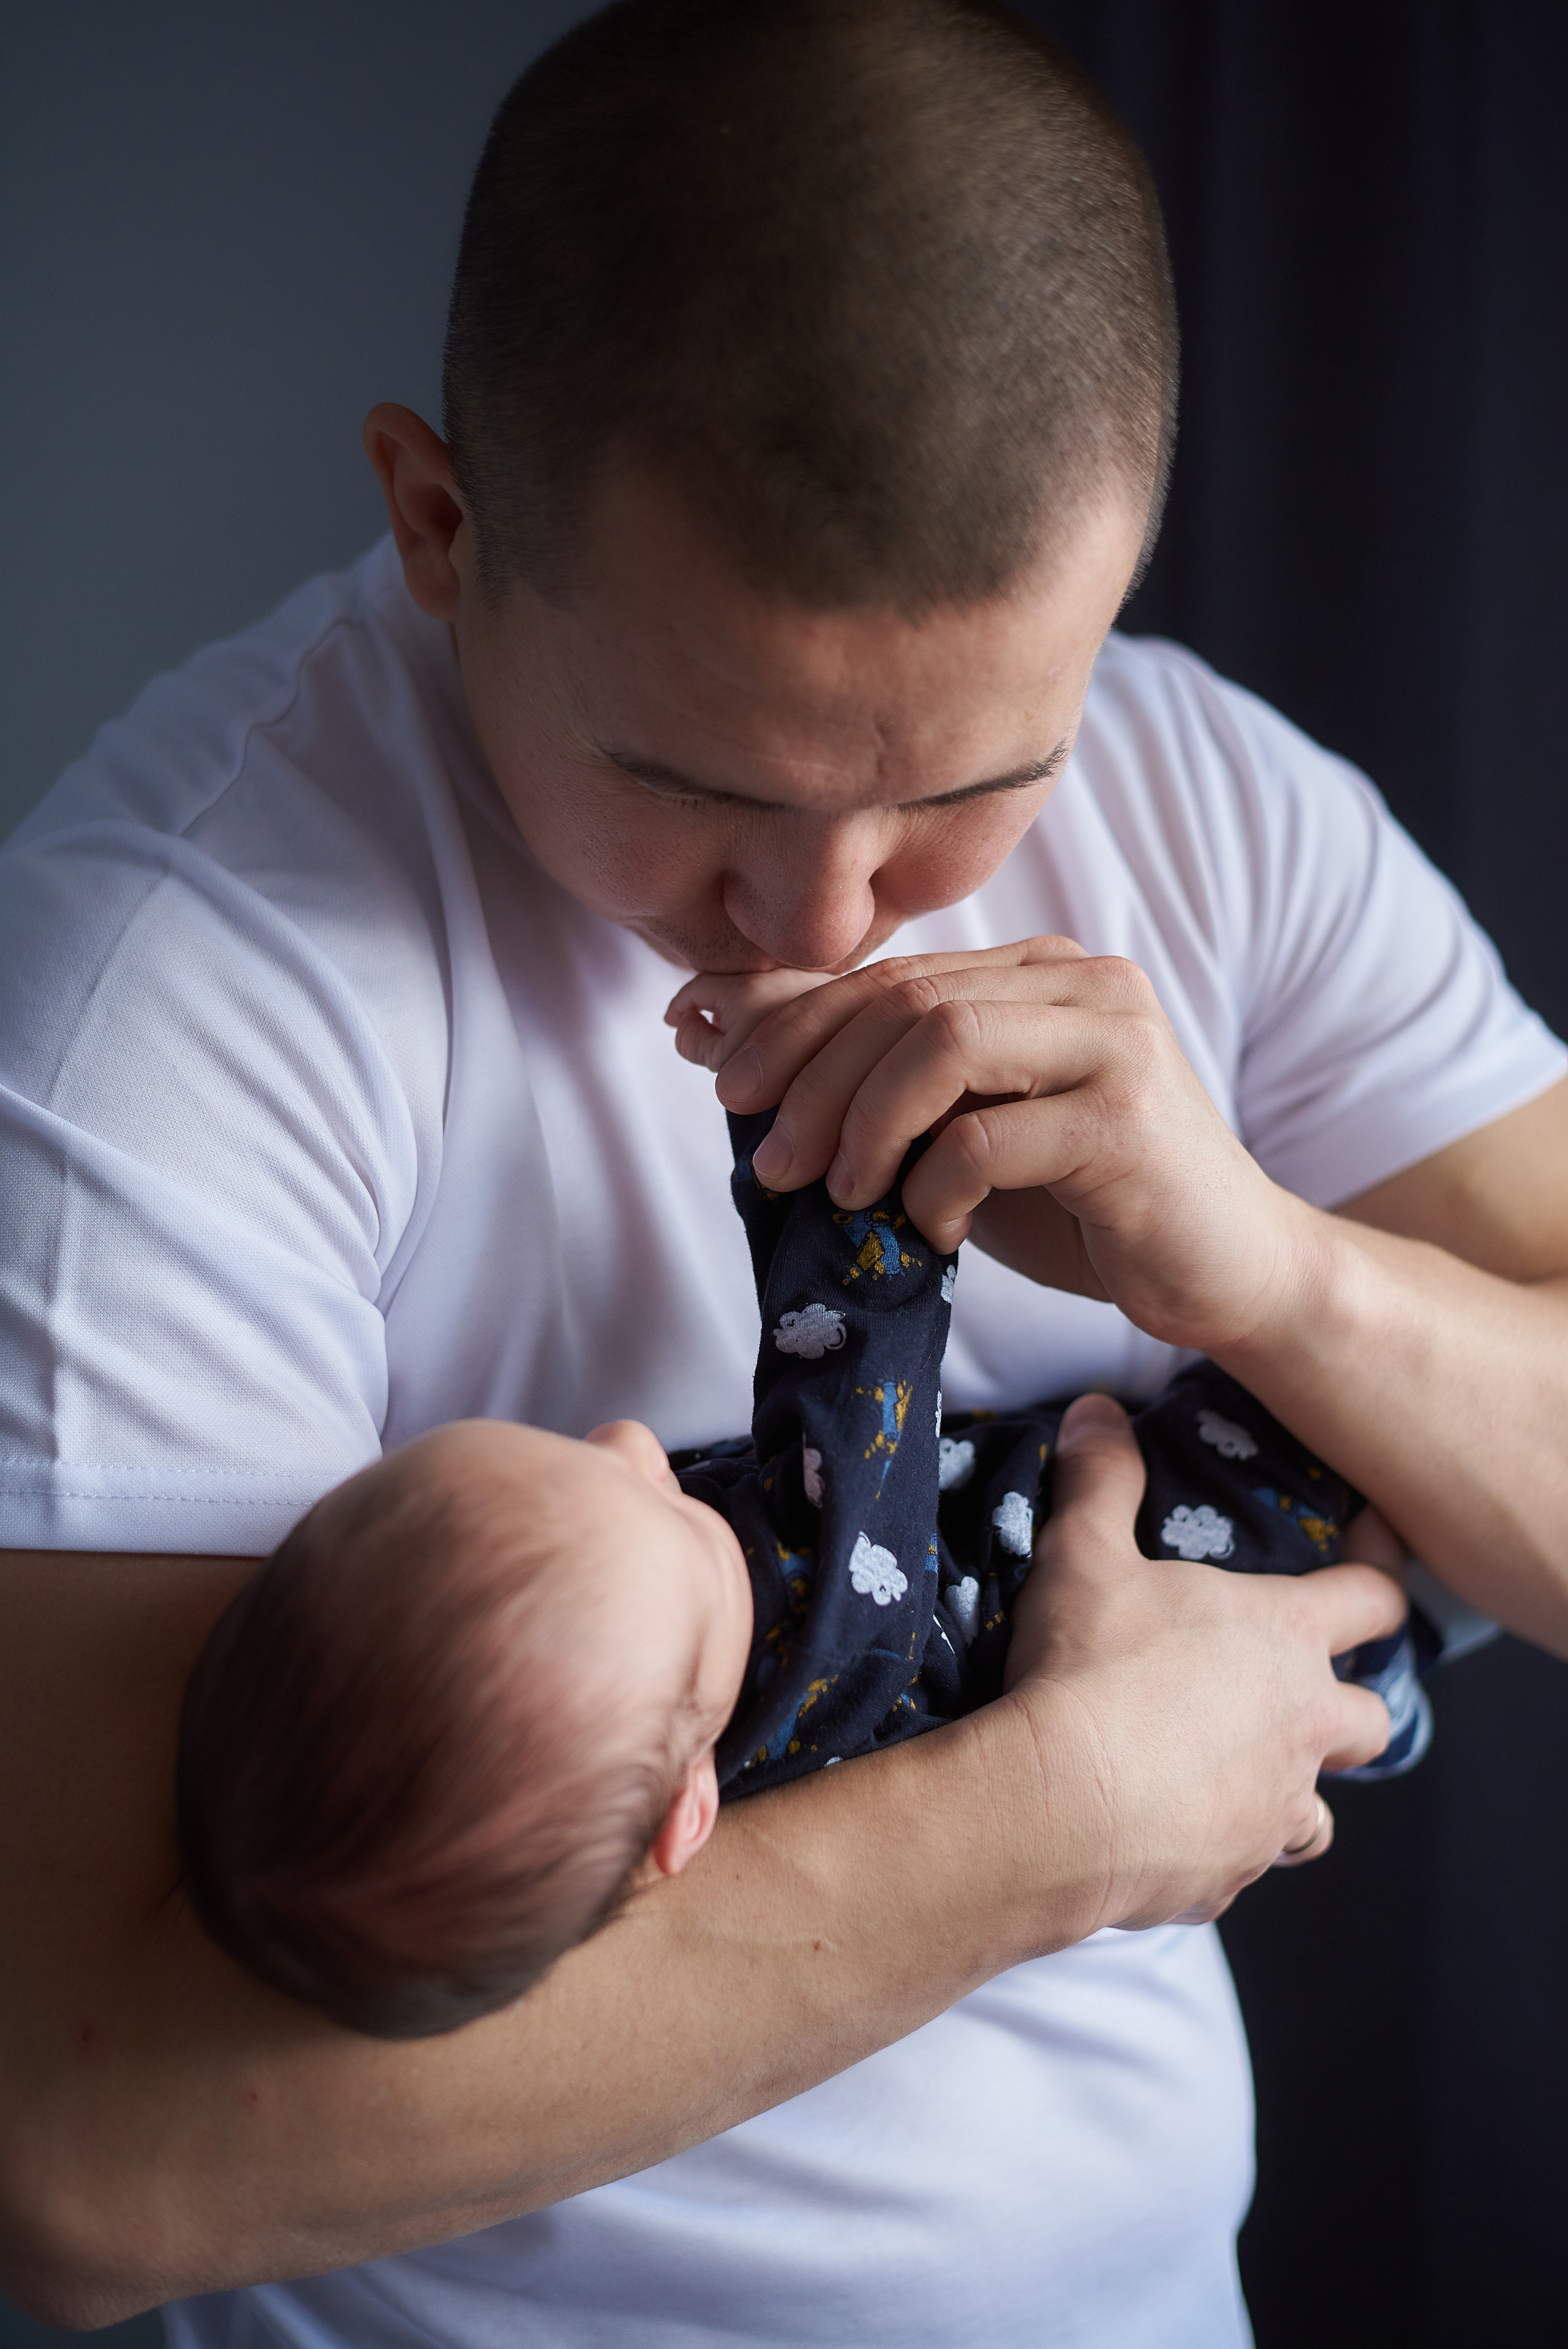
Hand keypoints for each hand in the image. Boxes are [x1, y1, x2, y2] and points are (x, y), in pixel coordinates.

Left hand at [667, 939, 1312, 1354]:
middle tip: (769, 1160)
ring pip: (943, 1044)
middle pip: (905, 1000)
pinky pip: (991, 1135)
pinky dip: (936, 1186)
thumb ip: (864, 1079)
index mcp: (1038, 970)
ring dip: (865, 1123)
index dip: (788, 1017)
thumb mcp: (957, 1130)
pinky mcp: (1131, 1120)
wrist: (1226, 1271)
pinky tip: (933, 1230)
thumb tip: (707, 1025)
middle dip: (811, 1077)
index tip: (711, 1068)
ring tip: (841, 1195)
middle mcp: (1082, 982)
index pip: (887, 974)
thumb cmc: (1083, 1204)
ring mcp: (1116, 1042)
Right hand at [1000, 1396, 1407, 1929]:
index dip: (1380, 1573)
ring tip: (1230, 1777)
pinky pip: (1245, 1862)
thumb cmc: (1087, 1670)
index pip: (1375, 1598)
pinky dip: (1220, 1844)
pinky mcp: (1231, 1872)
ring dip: (1288, 1793)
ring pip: (1317, 1811)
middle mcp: (1302, 1725)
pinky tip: (1168, 1828)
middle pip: (1372, 1720)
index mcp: (1284, 1637)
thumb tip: (1098, 1411)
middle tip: (1295, 1697)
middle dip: (1347, 1710)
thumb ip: (1100, 1479)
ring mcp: (1274, 1807)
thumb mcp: (1083, 1555)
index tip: (1373, 1561)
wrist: (1061, 1805)